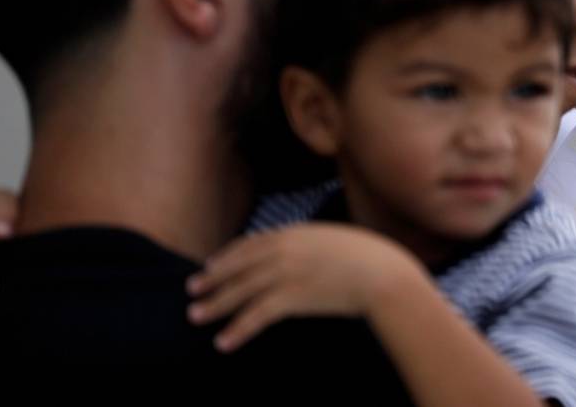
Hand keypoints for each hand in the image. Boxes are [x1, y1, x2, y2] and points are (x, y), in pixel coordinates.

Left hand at [186, 222, 422, 352]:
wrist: (384, 275)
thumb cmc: (370, 258)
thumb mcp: (336, 240)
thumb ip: (313, 244)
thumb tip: (305, 253)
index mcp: (294, 232)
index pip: (251, 244)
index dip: (227, 256)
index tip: (211, 265)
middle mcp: (284, 249)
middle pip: (237, 266)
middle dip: (212, 279)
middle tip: (192, 291)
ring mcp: (286, 272)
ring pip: (240, 291)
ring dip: (215, 305)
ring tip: (196, 317)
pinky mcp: (291, 297)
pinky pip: (256, 316)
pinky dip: (237, 330)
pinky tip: (223, 343)